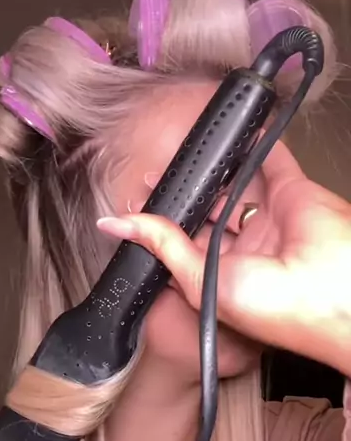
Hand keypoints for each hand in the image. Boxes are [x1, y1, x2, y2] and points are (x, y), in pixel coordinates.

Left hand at [97, 141, 350, 374]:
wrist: (327, 294)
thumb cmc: (272, 308)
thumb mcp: (199, 279)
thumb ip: (162, 246)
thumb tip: (114, 225)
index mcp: (223, 274)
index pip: (185, 243)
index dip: (161, 223)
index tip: (138, 201)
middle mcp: (246, 247)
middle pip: (208, 211)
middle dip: (184, 195)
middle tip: (155, 174)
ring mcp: (270, 218)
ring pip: (235, 185)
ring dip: (213, 170)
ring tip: (184, 153)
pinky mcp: (291, 192)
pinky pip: (271, 162)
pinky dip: (255, 145)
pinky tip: (236, 132)